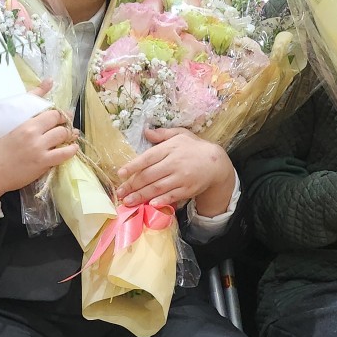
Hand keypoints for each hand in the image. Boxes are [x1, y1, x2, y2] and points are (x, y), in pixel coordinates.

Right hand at [0, 109, 77, 222]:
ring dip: (69, 134)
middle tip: (67, 125)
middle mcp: (33, 132)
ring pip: (63, 135)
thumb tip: (37, 98)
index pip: (49, 111)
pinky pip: (64, 154)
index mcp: (24, 123)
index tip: (61, 115)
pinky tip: (73, 148)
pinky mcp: (43, 162)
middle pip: (58, 120)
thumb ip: (24, 117)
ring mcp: (39, 148)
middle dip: (66, 121)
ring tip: (71, 136)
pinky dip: (71, 150)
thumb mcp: (9, 129)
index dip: (58, 113)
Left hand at [117, 129, 235, 214]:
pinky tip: (150, 204)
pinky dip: (160, 201)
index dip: (133, 166)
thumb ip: (163, 134)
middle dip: (132, 185)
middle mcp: (174, 163)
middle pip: (149, 175)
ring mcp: (181, 178)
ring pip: (157, 188)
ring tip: (128, 201)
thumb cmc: (194, 148)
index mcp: (170, 148)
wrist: (216, 163)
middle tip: (120, 192)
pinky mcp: (187, 189)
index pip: (148, 157)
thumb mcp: (181, 135)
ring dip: (141, 196)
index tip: (120, 173)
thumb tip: (146, 132)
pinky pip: (172, 196)